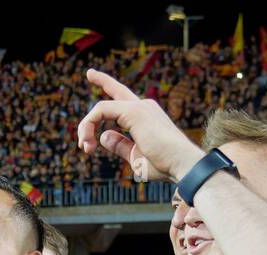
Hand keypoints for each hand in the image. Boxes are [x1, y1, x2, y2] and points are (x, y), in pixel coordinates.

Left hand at [77, 69, 205, 183]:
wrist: (182, 164)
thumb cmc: (164, 165)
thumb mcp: (135, 155)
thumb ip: (120, 145)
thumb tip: (104, 135)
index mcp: (145, 116)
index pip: (123, 98)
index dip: (108, 86)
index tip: (91, 76)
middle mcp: (143, 106)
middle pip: (116, 90)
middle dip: (101, 80)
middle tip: (87, 81)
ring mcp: (139, 107)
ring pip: (101, 107)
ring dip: (86, 127)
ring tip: (84, 148)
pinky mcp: (134, 111)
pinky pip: (102, 110)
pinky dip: (89, 124)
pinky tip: (88, 142)